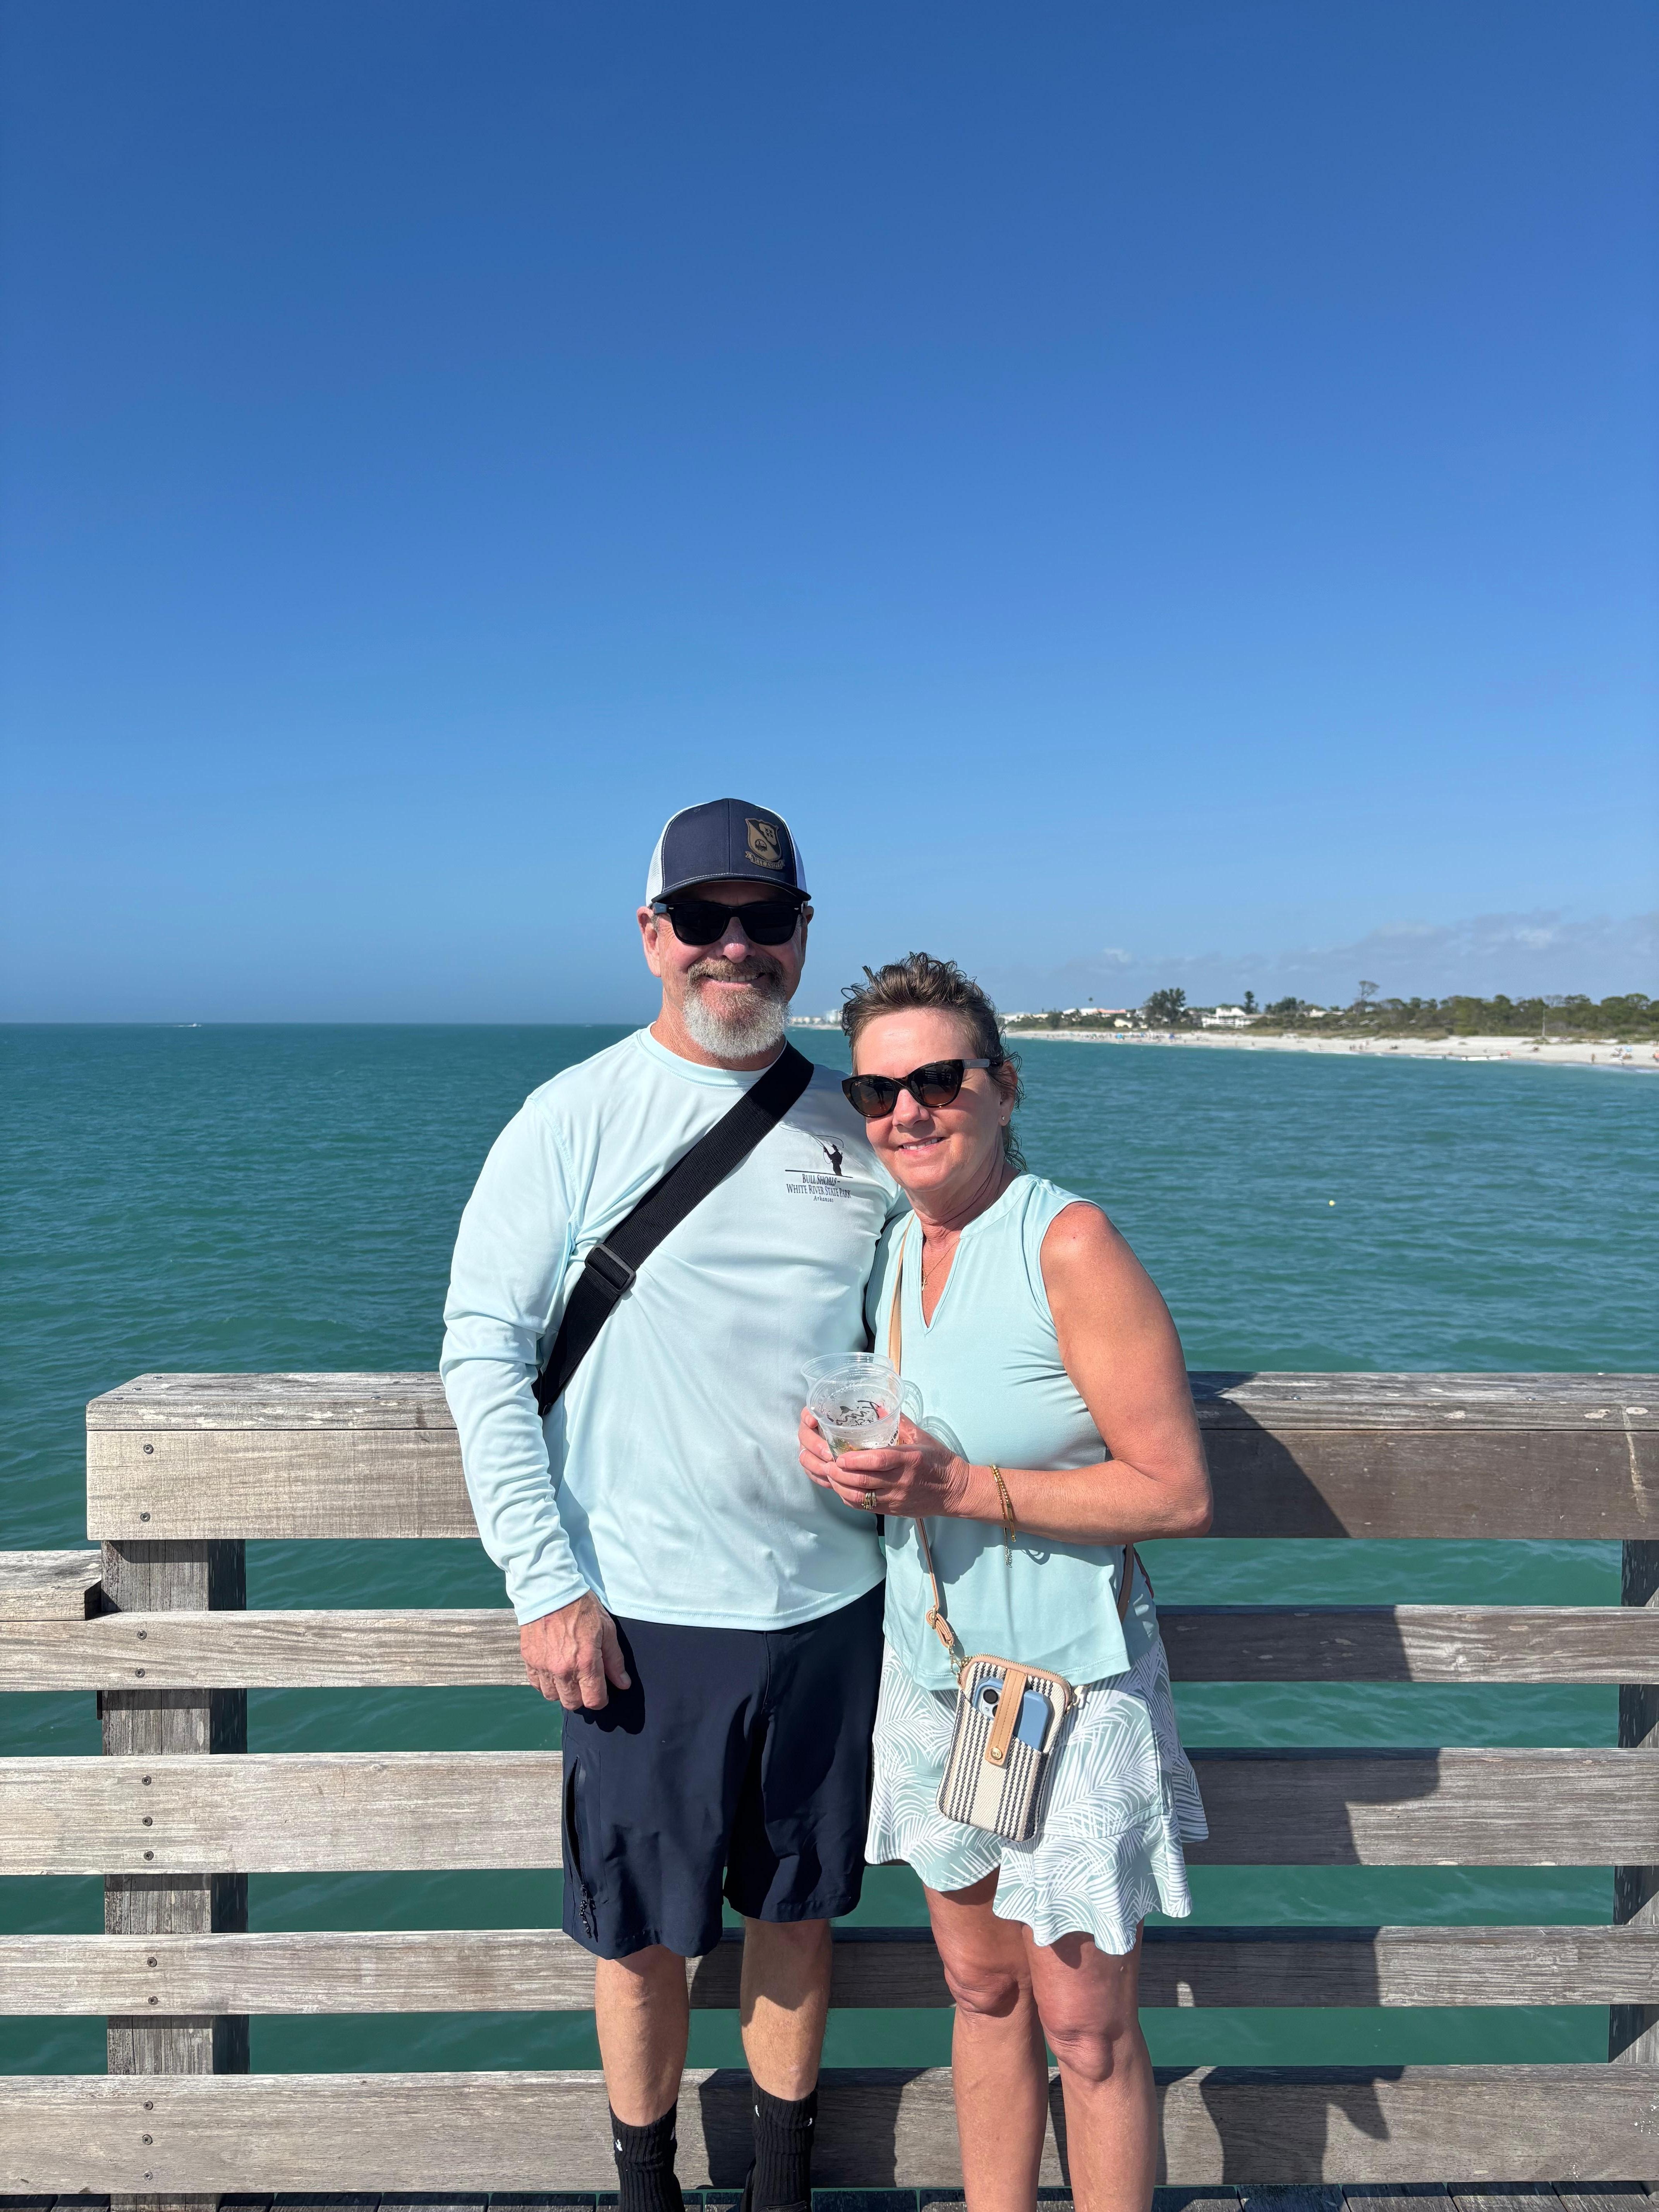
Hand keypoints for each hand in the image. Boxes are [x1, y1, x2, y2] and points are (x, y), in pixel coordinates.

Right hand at [520, 1591, 630, 1710]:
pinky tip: (553, 1670)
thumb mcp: (606, 1629)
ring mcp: (543, 1666)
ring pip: (553, 1697)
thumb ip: (614, 1660)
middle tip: (586, 1681)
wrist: (549, 1590)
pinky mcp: (529, 1660)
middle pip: (572, 1703)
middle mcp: (563, 1669)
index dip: (601, 1699)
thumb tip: (623, 1684)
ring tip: (569, 1674)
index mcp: (585, 1662)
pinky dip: (545, 1682)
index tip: (602, 1692)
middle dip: (582, 1697)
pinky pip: (536, 1684)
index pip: (594, 1700)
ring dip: (562, 1691)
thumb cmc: (581, 1606)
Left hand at [798, 1407, 969, 1518]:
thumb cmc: (939, 1461)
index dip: (856, 1460)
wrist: (956, 1491)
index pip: (880, 1461)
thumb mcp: (922, 1437)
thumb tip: (878, 1408)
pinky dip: (850, 1499)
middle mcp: (902, 1482)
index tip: (840, 1456)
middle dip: (841, 1474)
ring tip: (830, 1475)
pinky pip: (866, 1508)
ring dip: (841, 1487)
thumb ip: (900, 1423)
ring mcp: (896, 1498)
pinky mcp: (893, 1510)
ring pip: (861, 1498)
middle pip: (864, 1481)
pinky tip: (842, 1489)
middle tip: (827, 1464)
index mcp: (910, 1460)